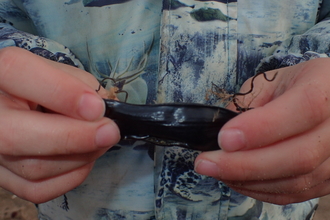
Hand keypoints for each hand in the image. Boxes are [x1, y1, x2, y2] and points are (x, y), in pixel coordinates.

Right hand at [0, 47, 119, 202]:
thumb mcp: (60, 72)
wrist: (21, 108)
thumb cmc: (44, 87)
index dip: (61, 92)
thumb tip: (102, 114)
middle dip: (74, 138)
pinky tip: (85, 157)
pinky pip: (38, 190)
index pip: (17, 72)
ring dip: (81, 156)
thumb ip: (80, 84)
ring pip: (33, 169)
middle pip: (15, 137)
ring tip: (101, 140)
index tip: (97, 107)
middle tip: (110, 132)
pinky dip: (71, 175)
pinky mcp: (2, 177)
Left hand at [195, 58, 329, 204]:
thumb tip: (221, 136)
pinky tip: (236, 179)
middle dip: (244, 164)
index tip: (223, 139)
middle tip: (206, 163)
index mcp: (327, 86)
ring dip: (248, 180)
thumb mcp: (269, 82)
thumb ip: (248, 106)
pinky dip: (260, 190)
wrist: (323, 99)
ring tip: (216, 170)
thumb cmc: (292, 87)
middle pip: (300, 156)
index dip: (262, 128)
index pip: (304, 108)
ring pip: (297, 181)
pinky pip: (295, 193)